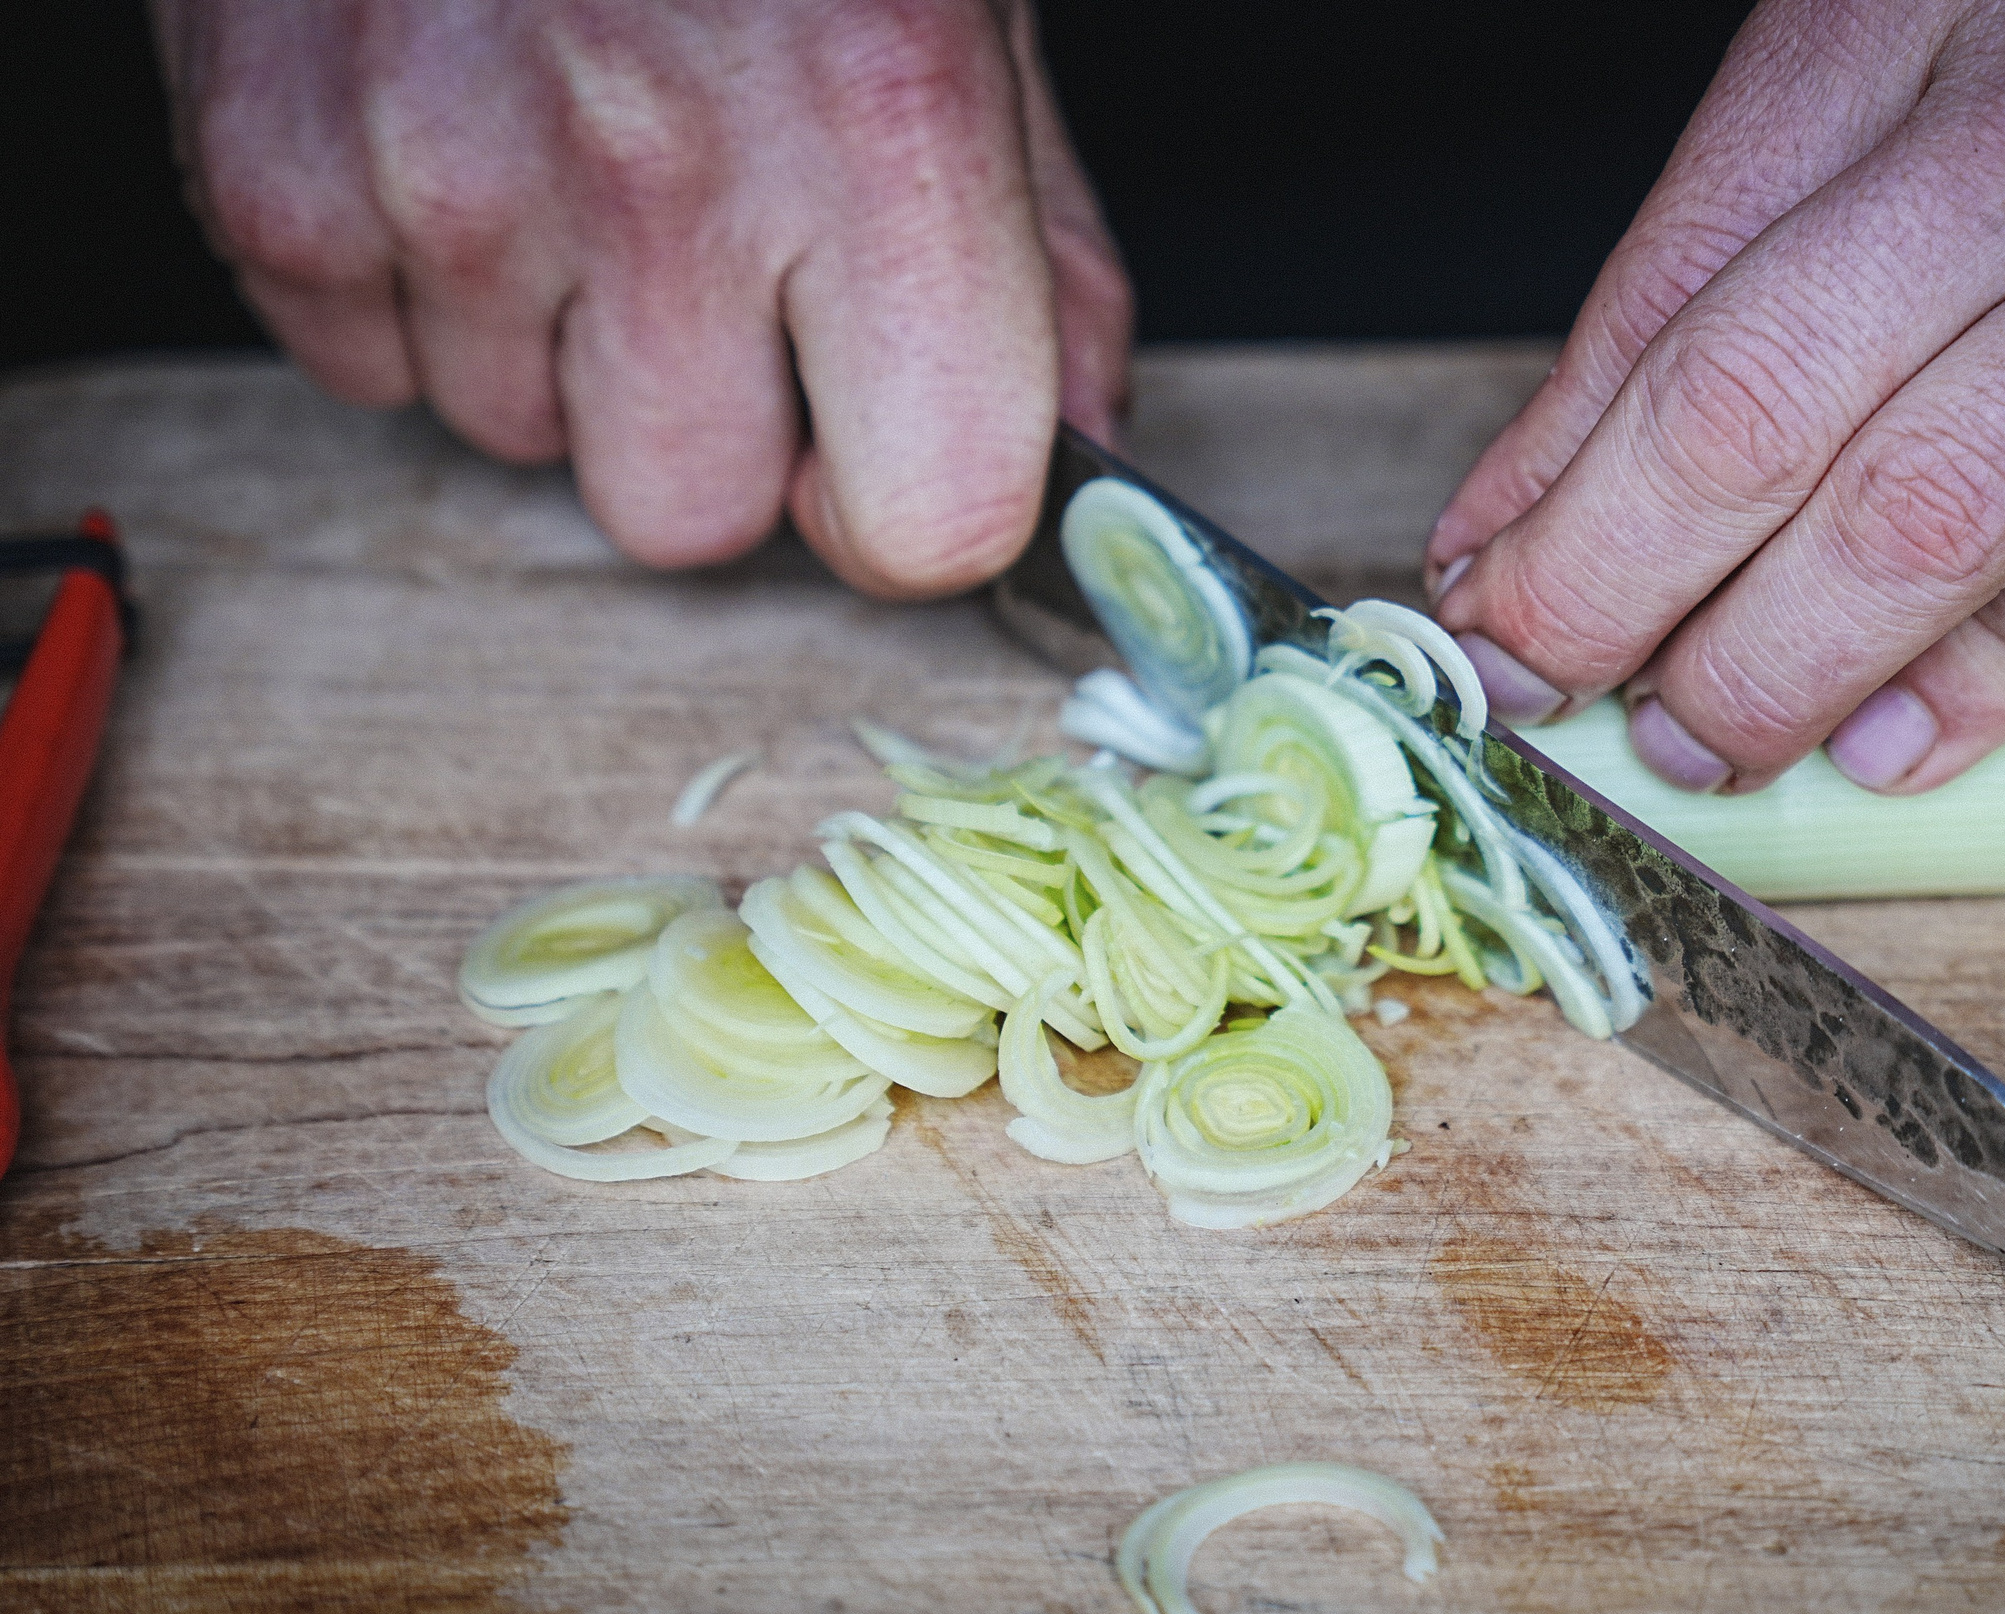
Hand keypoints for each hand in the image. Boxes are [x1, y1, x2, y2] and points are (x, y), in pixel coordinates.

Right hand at [151, 0, 1130, 594]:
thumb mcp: (967, 7)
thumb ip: (1036, 250)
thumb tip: (1077, 443)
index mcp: (882, 129)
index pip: (929, 520)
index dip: (910, 498)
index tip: (886, 440)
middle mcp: (664, 174)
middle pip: (691, 517)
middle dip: (714, 428)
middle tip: (712, 261)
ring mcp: (449, 178)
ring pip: (518, 444)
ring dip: (557, 344)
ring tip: (574, 144)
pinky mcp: (276, 168)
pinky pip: (365, 369)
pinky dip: (413, 289)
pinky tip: (462, 133)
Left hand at [1427, 0, 2004, 792]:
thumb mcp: (1948, 41)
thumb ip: (1763, 230)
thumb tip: (1554, 475)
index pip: (1678, 269)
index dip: (1550, 461)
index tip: (1478, 578)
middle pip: (1763, 395)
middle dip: (1610, 584)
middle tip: (1539, 685)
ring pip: (1935, 509)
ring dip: (1774, 665)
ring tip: (1692, 741)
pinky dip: (1989, 684)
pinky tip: (1891, 748)